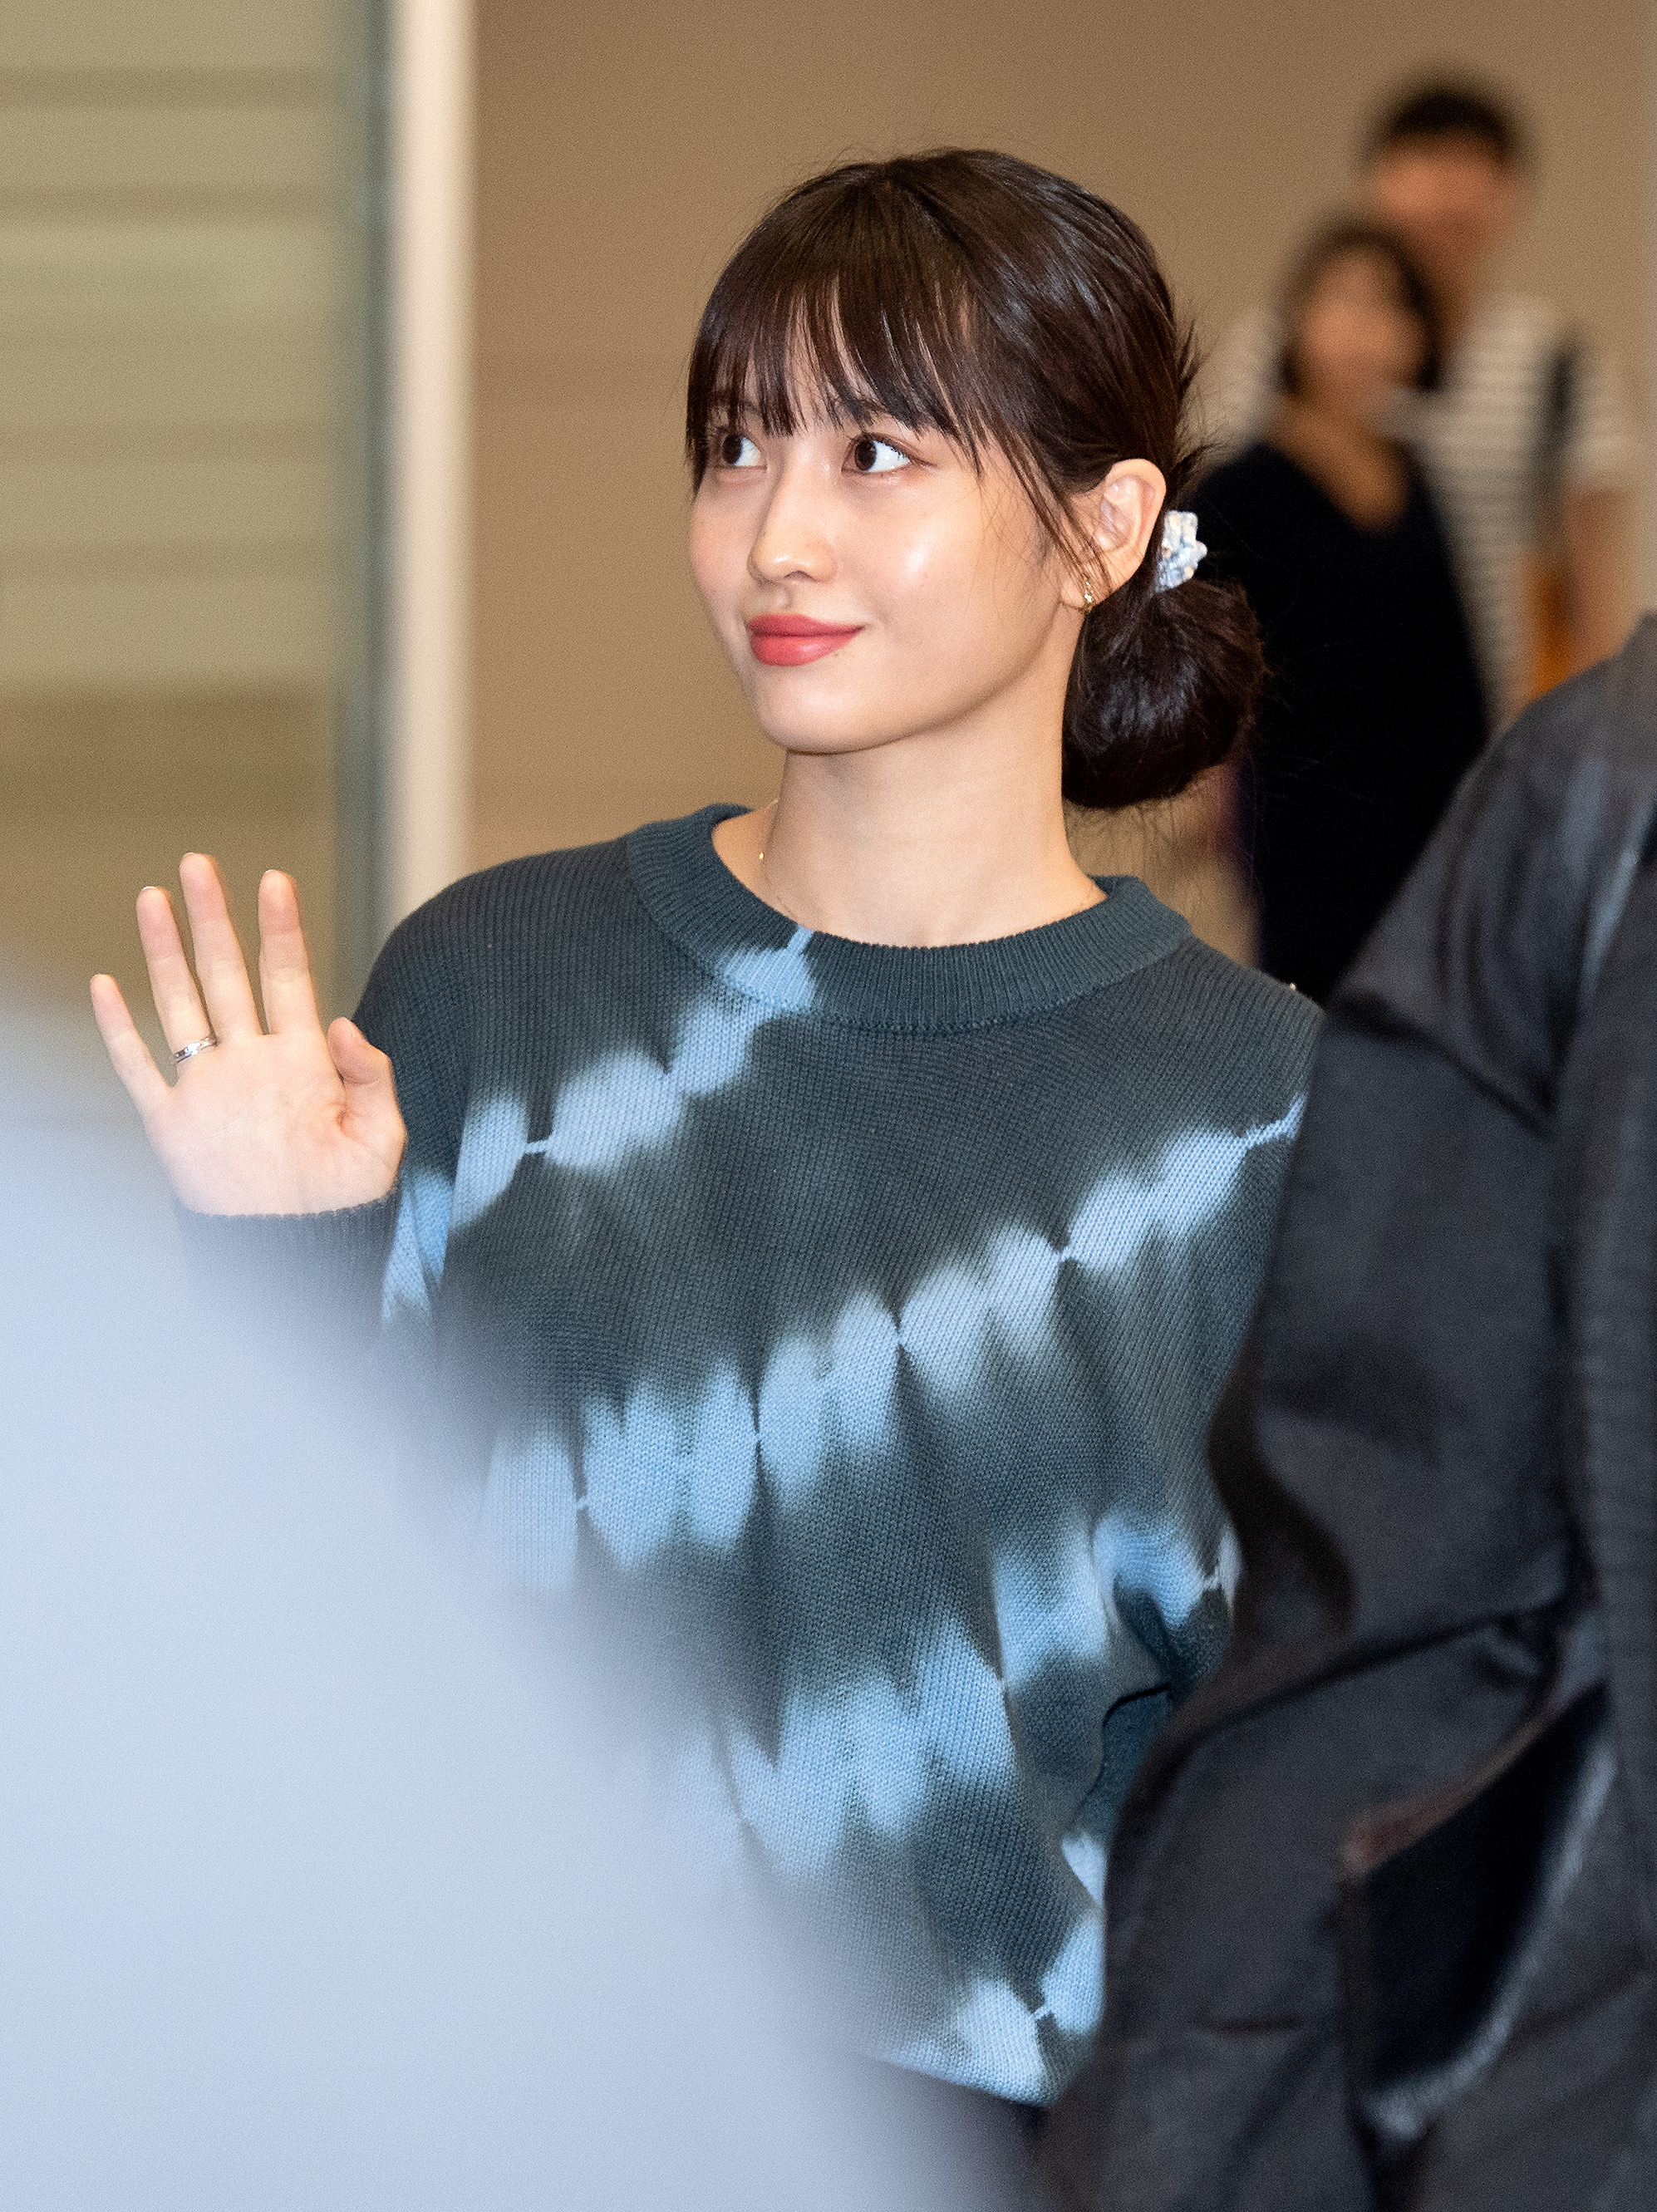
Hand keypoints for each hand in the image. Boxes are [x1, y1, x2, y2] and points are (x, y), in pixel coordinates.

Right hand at [91, 855, 405, 1216]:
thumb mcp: (379, 1139)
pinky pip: (139, 1067)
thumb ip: (370, 1078)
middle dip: (213, 917)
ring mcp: (209, 1087)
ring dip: (165, 952)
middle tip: (199, 863)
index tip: (276, 878)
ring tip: (153, 897)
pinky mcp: (173, 1124)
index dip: (281, 929)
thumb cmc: (346, 1201)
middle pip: (226, 973)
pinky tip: (105, 986)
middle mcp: (250, 1061)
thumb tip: (342, 1021)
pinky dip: (118, 1029)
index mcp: (302, 1059)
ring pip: (180, 1003)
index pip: (288, 977)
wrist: (300, 1251)